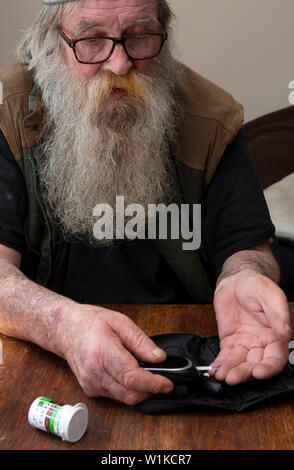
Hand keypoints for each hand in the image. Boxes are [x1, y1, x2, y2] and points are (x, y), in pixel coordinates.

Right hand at [60, 304, 173, 403]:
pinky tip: (129, 375)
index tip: (167, 384)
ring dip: (140, 391)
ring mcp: (91, 384)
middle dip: (151, 391)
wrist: (65, 329)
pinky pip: (116, 396)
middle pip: (130, 394)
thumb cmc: (90, 322)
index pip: (132, 378)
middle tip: (163, 380)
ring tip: (146, 374)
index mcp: (102, 353)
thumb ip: (141, 341)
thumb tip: (158, 358)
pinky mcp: (90, 390)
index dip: (153, 384)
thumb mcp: (120, 322)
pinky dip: (127, 389)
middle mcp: (94, 373)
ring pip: (124, 398)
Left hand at [210, 270, 291, 384]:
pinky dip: (220, 364)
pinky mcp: (230, 342)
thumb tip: (285, 333)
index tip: (258, 372)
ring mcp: (245, 344)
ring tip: (221, 375)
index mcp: (276, 337)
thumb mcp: (270, 295)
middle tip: (233, 377)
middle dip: (244, 373)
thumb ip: (278, 314)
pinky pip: (225, 356)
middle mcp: (261, 344)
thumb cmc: (257, 286)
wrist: (237, 281)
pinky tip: (214, 370)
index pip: (275, 359)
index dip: (268, 368)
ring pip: (239, 363)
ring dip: (230, 371)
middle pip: (255, 365)